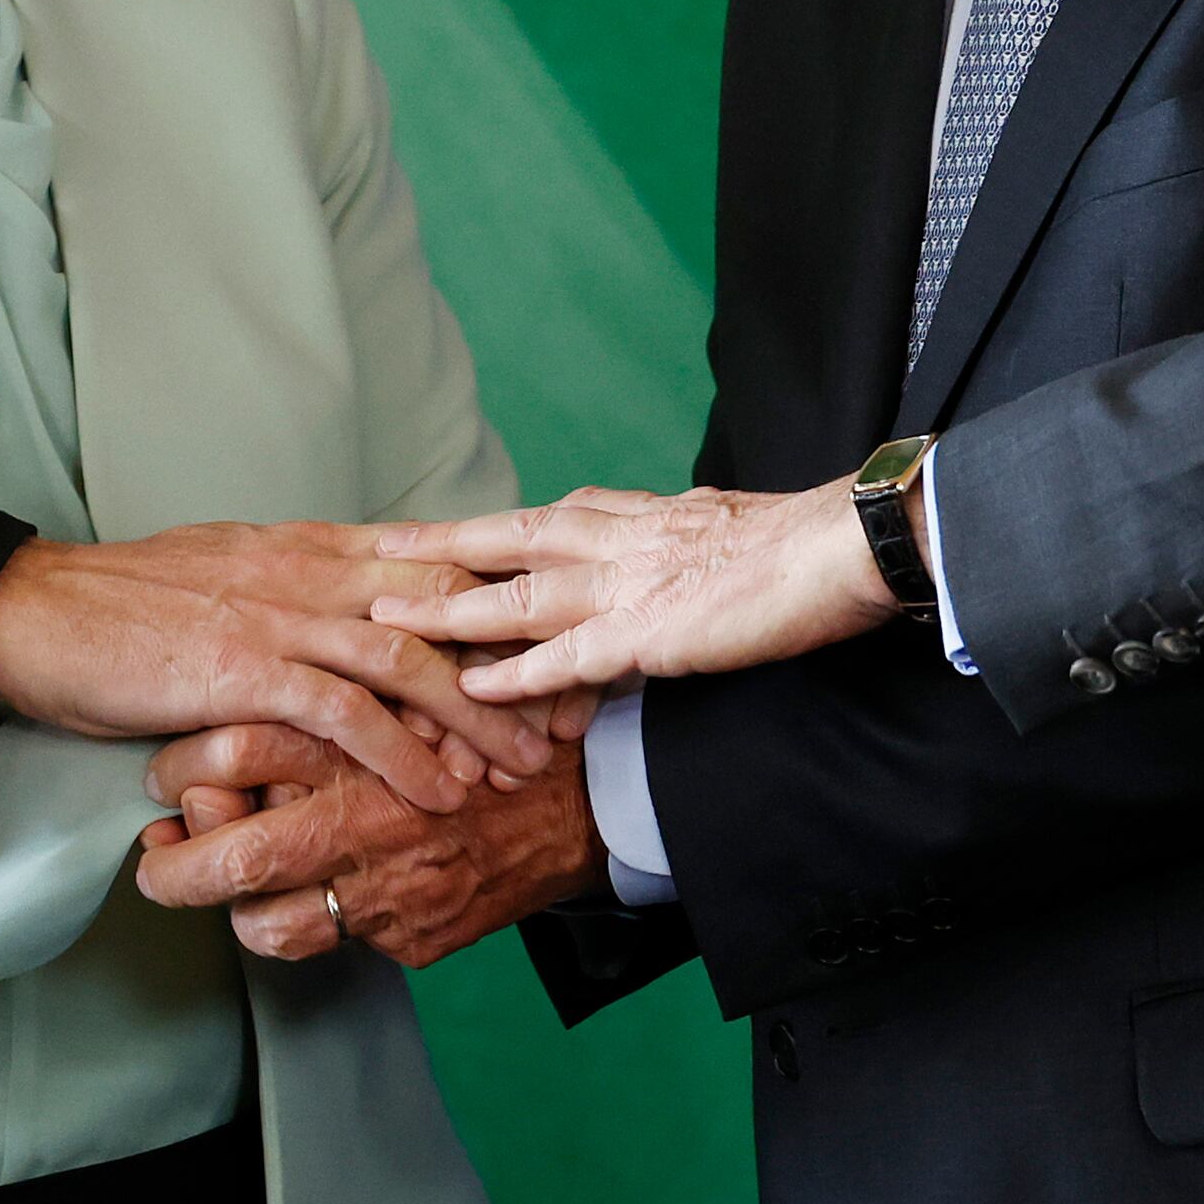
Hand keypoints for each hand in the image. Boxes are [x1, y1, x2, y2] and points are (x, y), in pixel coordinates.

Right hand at [0, 526, 554, 814]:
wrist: (32, 609)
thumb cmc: (120, 604)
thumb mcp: (226, 574)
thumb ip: (293, 586)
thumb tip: (342, 604)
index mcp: (309, 545)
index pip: (431, 562)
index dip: (503, 602)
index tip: (560, 641)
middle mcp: (308, 570)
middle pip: (442, 605)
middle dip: (515, 659)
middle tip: (572, 713)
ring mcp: (278, 615)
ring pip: (408, 658)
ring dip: (475, 715)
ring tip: (523, 767)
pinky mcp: (243, 667)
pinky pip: (343, 712)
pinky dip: (400, 753)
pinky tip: (436, 791)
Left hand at [130, 723, 599, 963]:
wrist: (576, 801)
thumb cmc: (472, 734)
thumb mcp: (392, 692)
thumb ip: (313, 705)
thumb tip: (224, 748)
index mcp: (357, 739)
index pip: (236, 752)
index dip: (181, 769)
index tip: (161, 777)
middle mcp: (367, 817)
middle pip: (237, 856)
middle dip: (175, 871)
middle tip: (154, 863)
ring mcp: (391, 889)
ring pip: (269, 925)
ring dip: (234, 912)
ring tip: (225, 888)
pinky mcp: (413, 938)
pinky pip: (330, 946)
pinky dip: (305, 925)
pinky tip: (308, 896)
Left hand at [361, 479, 901, 698]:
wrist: (839, 545)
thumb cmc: (787, 541)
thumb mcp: (703, 529)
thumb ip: (654, 543)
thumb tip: (631, 550)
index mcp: (624, 514)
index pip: (529, 521)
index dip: (470, 534)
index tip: (418, 540)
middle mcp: (611, 538)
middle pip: (498, 540)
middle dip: (429, 550)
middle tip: (364, 554)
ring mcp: (625, 585)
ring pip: (515, 594)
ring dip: (445, 610)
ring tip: (382, 622)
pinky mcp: (650, 633)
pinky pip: (566, 656)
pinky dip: (514, 672)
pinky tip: (471, 688)